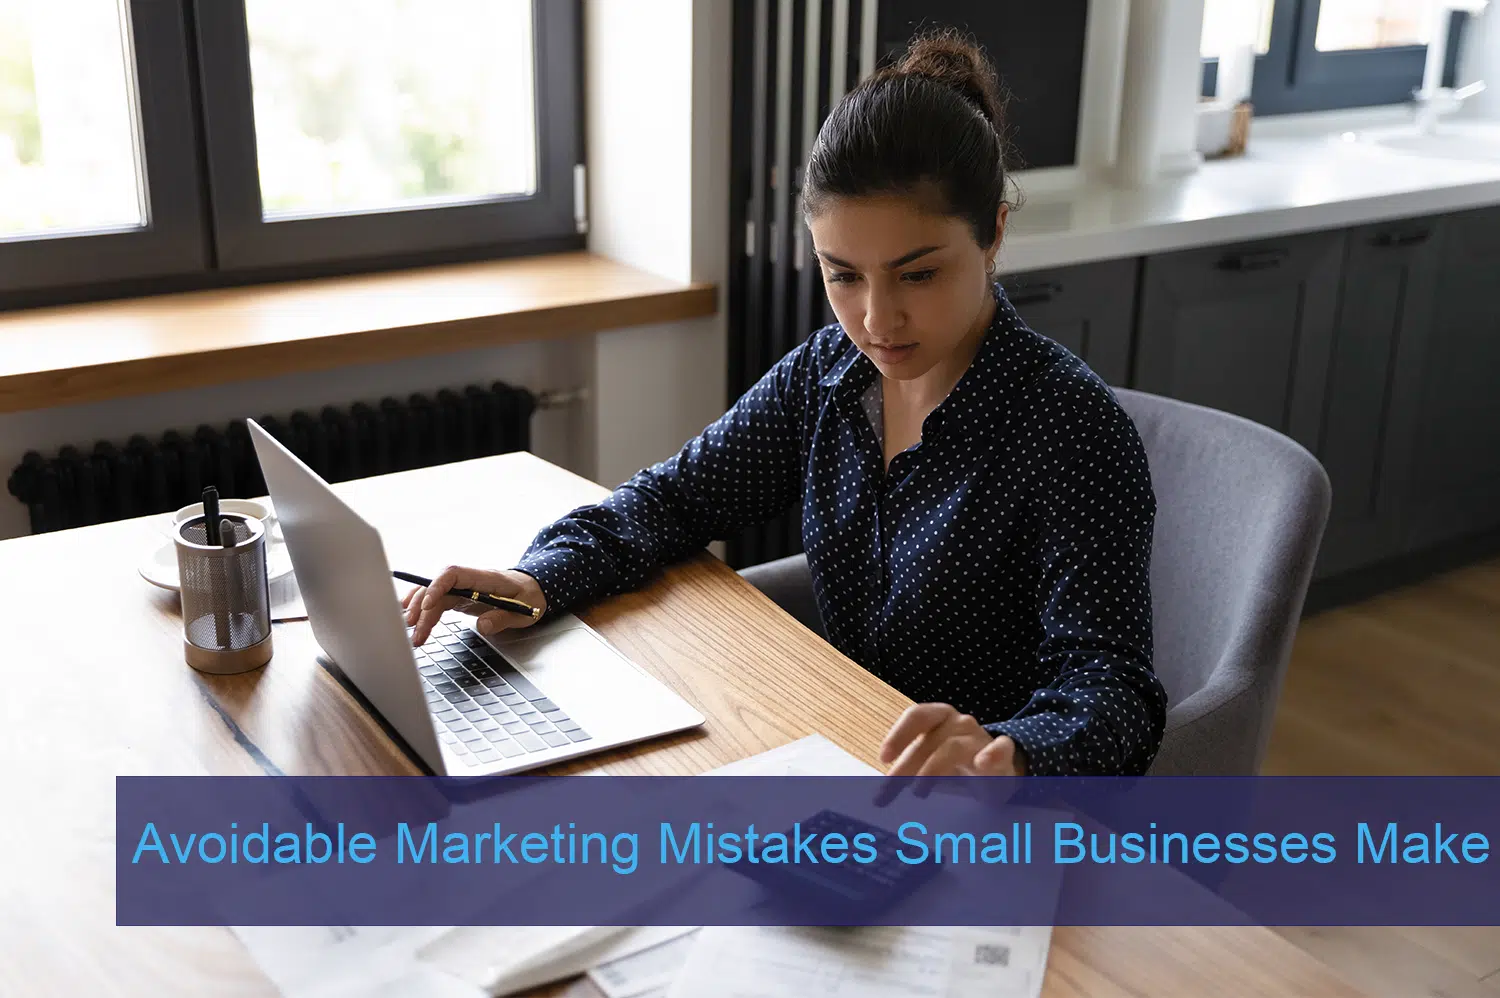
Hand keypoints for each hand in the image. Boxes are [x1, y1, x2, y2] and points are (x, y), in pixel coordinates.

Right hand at [402, 566, 547, 645]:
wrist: (534, 589)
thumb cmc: (530, 596)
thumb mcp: (524, 611)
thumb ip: (503, 618)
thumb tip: (483, 625)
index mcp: (485, 578)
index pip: (454, 574)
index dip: (437, 586)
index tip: (427, 605)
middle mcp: (469, 580)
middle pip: (438, 588)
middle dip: (423, 608)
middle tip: (415, 631)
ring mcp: (463, 588)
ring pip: (434, 595)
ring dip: (419, 611)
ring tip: (410, 631)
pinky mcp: (460, 597)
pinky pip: (437, 601)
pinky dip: (422, 609)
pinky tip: (410, 617)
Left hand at [880, 703, 1026, 780]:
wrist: (999, 770)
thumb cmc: (955, 763)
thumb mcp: (927, 762)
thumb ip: (906, 770)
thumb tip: (877, 793)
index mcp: (939, 717)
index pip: (917, 715)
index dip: (898, 734)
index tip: (883, 758)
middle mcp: (959, 722)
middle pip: (929, 740)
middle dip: (905, 767)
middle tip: (887, 792)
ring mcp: (981, 737)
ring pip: (953, 747)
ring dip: (932, 769)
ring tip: (918, 792)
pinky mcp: (1003, 754)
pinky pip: (1001, 749)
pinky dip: (992, 754)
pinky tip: (982, 764)